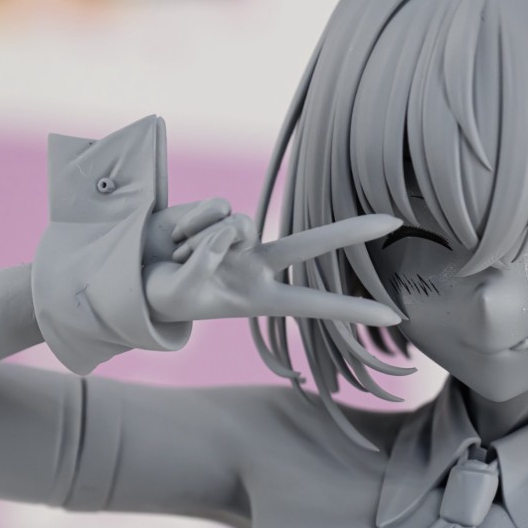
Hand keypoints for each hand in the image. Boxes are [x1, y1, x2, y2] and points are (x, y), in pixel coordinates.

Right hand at [143, 201, 402, 325]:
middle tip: (394, 220)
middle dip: (351, 232)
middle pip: (311, 244)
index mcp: (260, 297)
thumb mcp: (184, 292)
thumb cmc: (163, 294)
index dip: (353, 311)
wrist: (132, 273)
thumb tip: (229, 226)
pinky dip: (189, 225)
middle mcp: (259, 263)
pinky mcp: (218, 210)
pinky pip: (213, 210)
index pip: (316, 304)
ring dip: (201, 243)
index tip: (394, 318)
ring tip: (180, 258)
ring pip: (237, 224)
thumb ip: (206, 263)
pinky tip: (176, 238)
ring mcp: (240, 235)